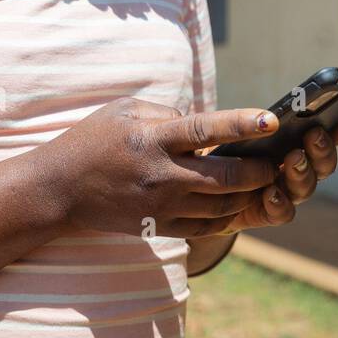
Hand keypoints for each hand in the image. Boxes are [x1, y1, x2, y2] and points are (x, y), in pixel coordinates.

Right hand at [47, 97, 282, 238]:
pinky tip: (241, 204)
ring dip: (250, 195)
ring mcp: (162, 206)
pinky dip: (230, 216)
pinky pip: (207, 227)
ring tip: (265, 181)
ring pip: (223, 206)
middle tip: (277, 161)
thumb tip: (206, 125)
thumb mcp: (125, 110)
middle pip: (225, 178)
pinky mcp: (160, 226)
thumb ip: (169, 112)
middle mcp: (162, 175)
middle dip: (259, 171)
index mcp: (153, 140)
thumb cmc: (94, 140)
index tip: (271, 119)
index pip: (206, 130)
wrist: (60, 189)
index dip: (242, 124)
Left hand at [205, 119, 337, 234]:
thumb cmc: (218, 149)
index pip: (323, 137)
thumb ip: (253, 127)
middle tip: (313, 135)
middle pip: (321, 164)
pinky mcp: (264, 213)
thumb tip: (267, 117)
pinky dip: (280, 203)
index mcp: (292, 144)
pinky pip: (281, 213)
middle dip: (323, 150)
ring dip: (302, 172)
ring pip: (305, 187)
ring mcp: (282, 192)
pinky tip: (270, 191)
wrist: (195, 186)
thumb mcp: (232, 131)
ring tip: (292, 157)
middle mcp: (293, 170)